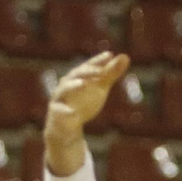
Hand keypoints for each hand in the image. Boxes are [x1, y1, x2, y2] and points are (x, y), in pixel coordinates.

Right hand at [43, 51, 130, 174]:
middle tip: (101, 71)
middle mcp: (67, 83)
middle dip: (88, 72)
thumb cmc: (84, 102)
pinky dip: (66, 112)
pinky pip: (59, 111)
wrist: (67, 126)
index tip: (110, 55)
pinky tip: (73, 113)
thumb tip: (125, 56)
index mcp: (78, 76)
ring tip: (83, 84)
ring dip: (73, 86)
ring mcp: (60, 98)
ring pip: (65, 89)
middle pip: (76, 75)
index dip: (98, 61)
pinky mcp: (56, 113)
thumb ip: (111, 73)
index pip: (88, 66)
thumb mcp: (100, 87)